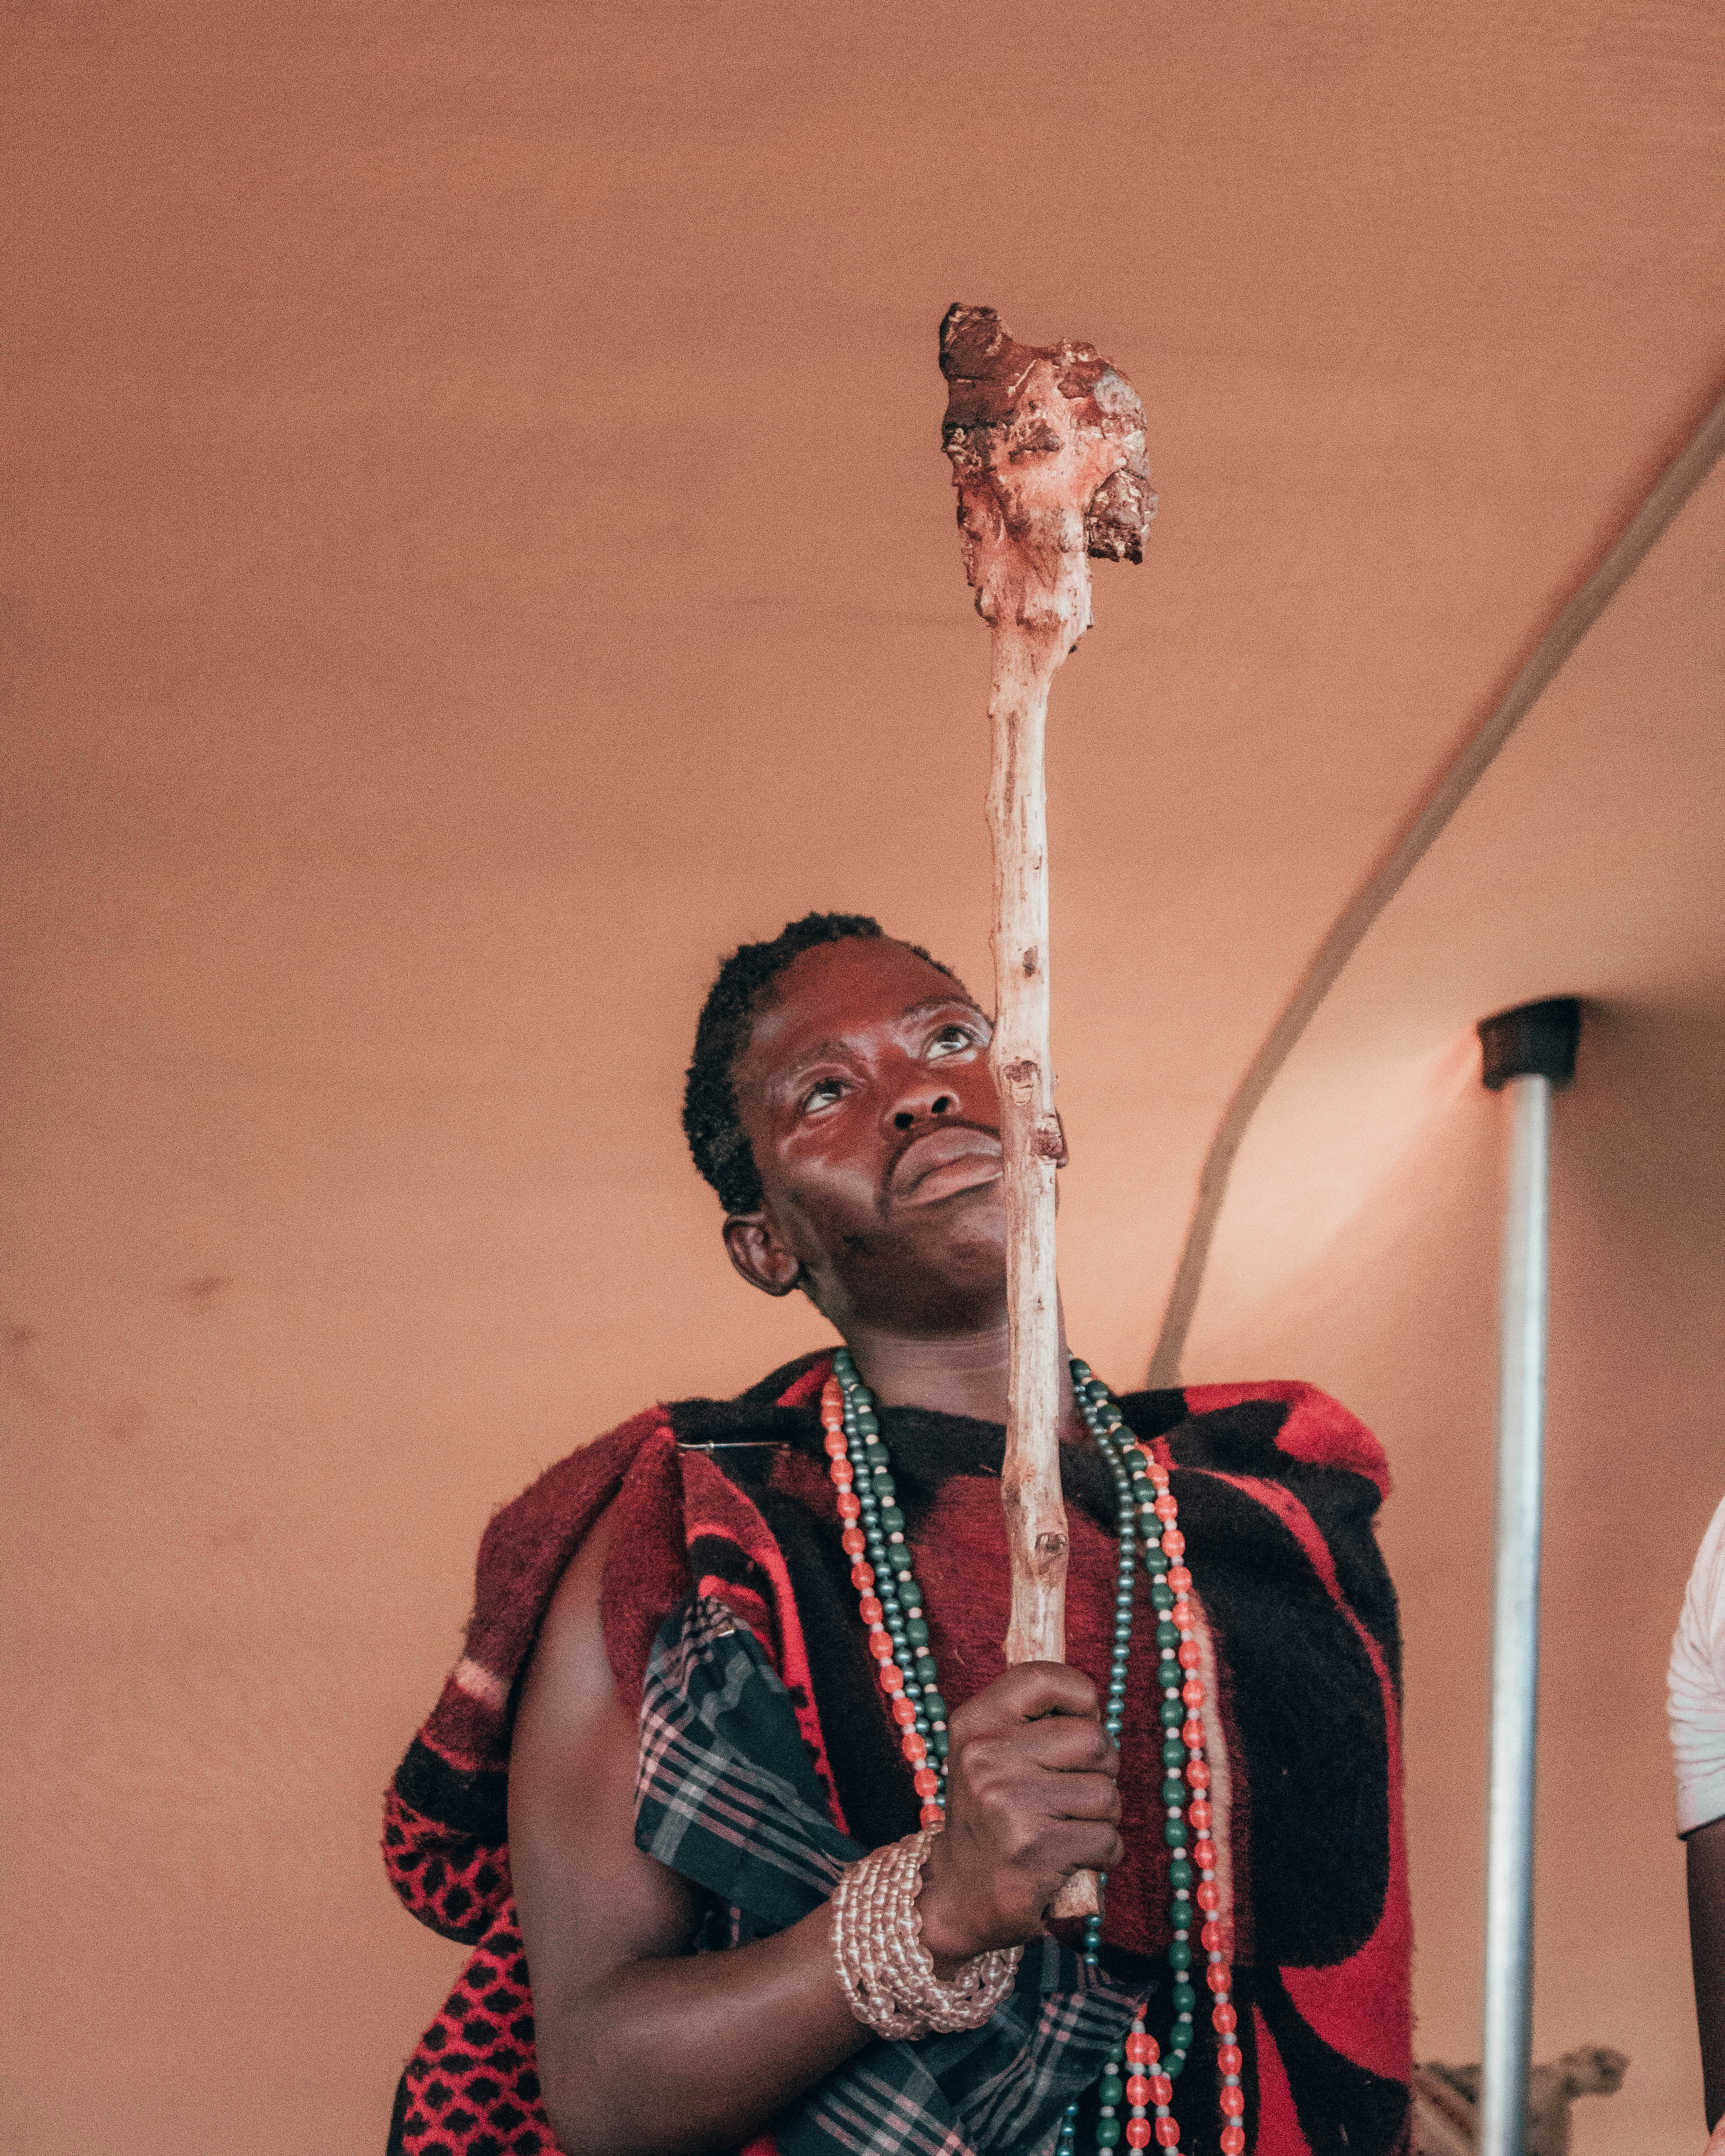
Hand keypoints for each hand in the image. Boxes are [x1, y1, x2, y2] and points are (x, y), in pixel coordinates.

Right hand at [914, 1662, 1121, 1971]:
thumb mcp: (989, 1753)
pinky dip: (1103, 1854)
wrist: (957, 1894)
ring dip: (1102, 1816)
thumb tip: (1094, 1705)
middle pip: (1094, 1740)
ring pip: (1106, 1793)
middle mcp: (986, 1757)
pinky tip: (1072, 1858)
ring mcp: (1010, 1804)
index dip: (1081, 1696)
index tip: (1082, 1719)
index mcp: (975, 1723)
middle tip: (1076, 1788)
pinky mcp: (1035, 1850)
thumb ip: (1032, 1721)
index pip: (1044, 1678)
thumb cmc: (990, 1815)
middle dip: (1102, 1768)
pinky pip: (1107, 1839)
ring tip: (1068, 1826)